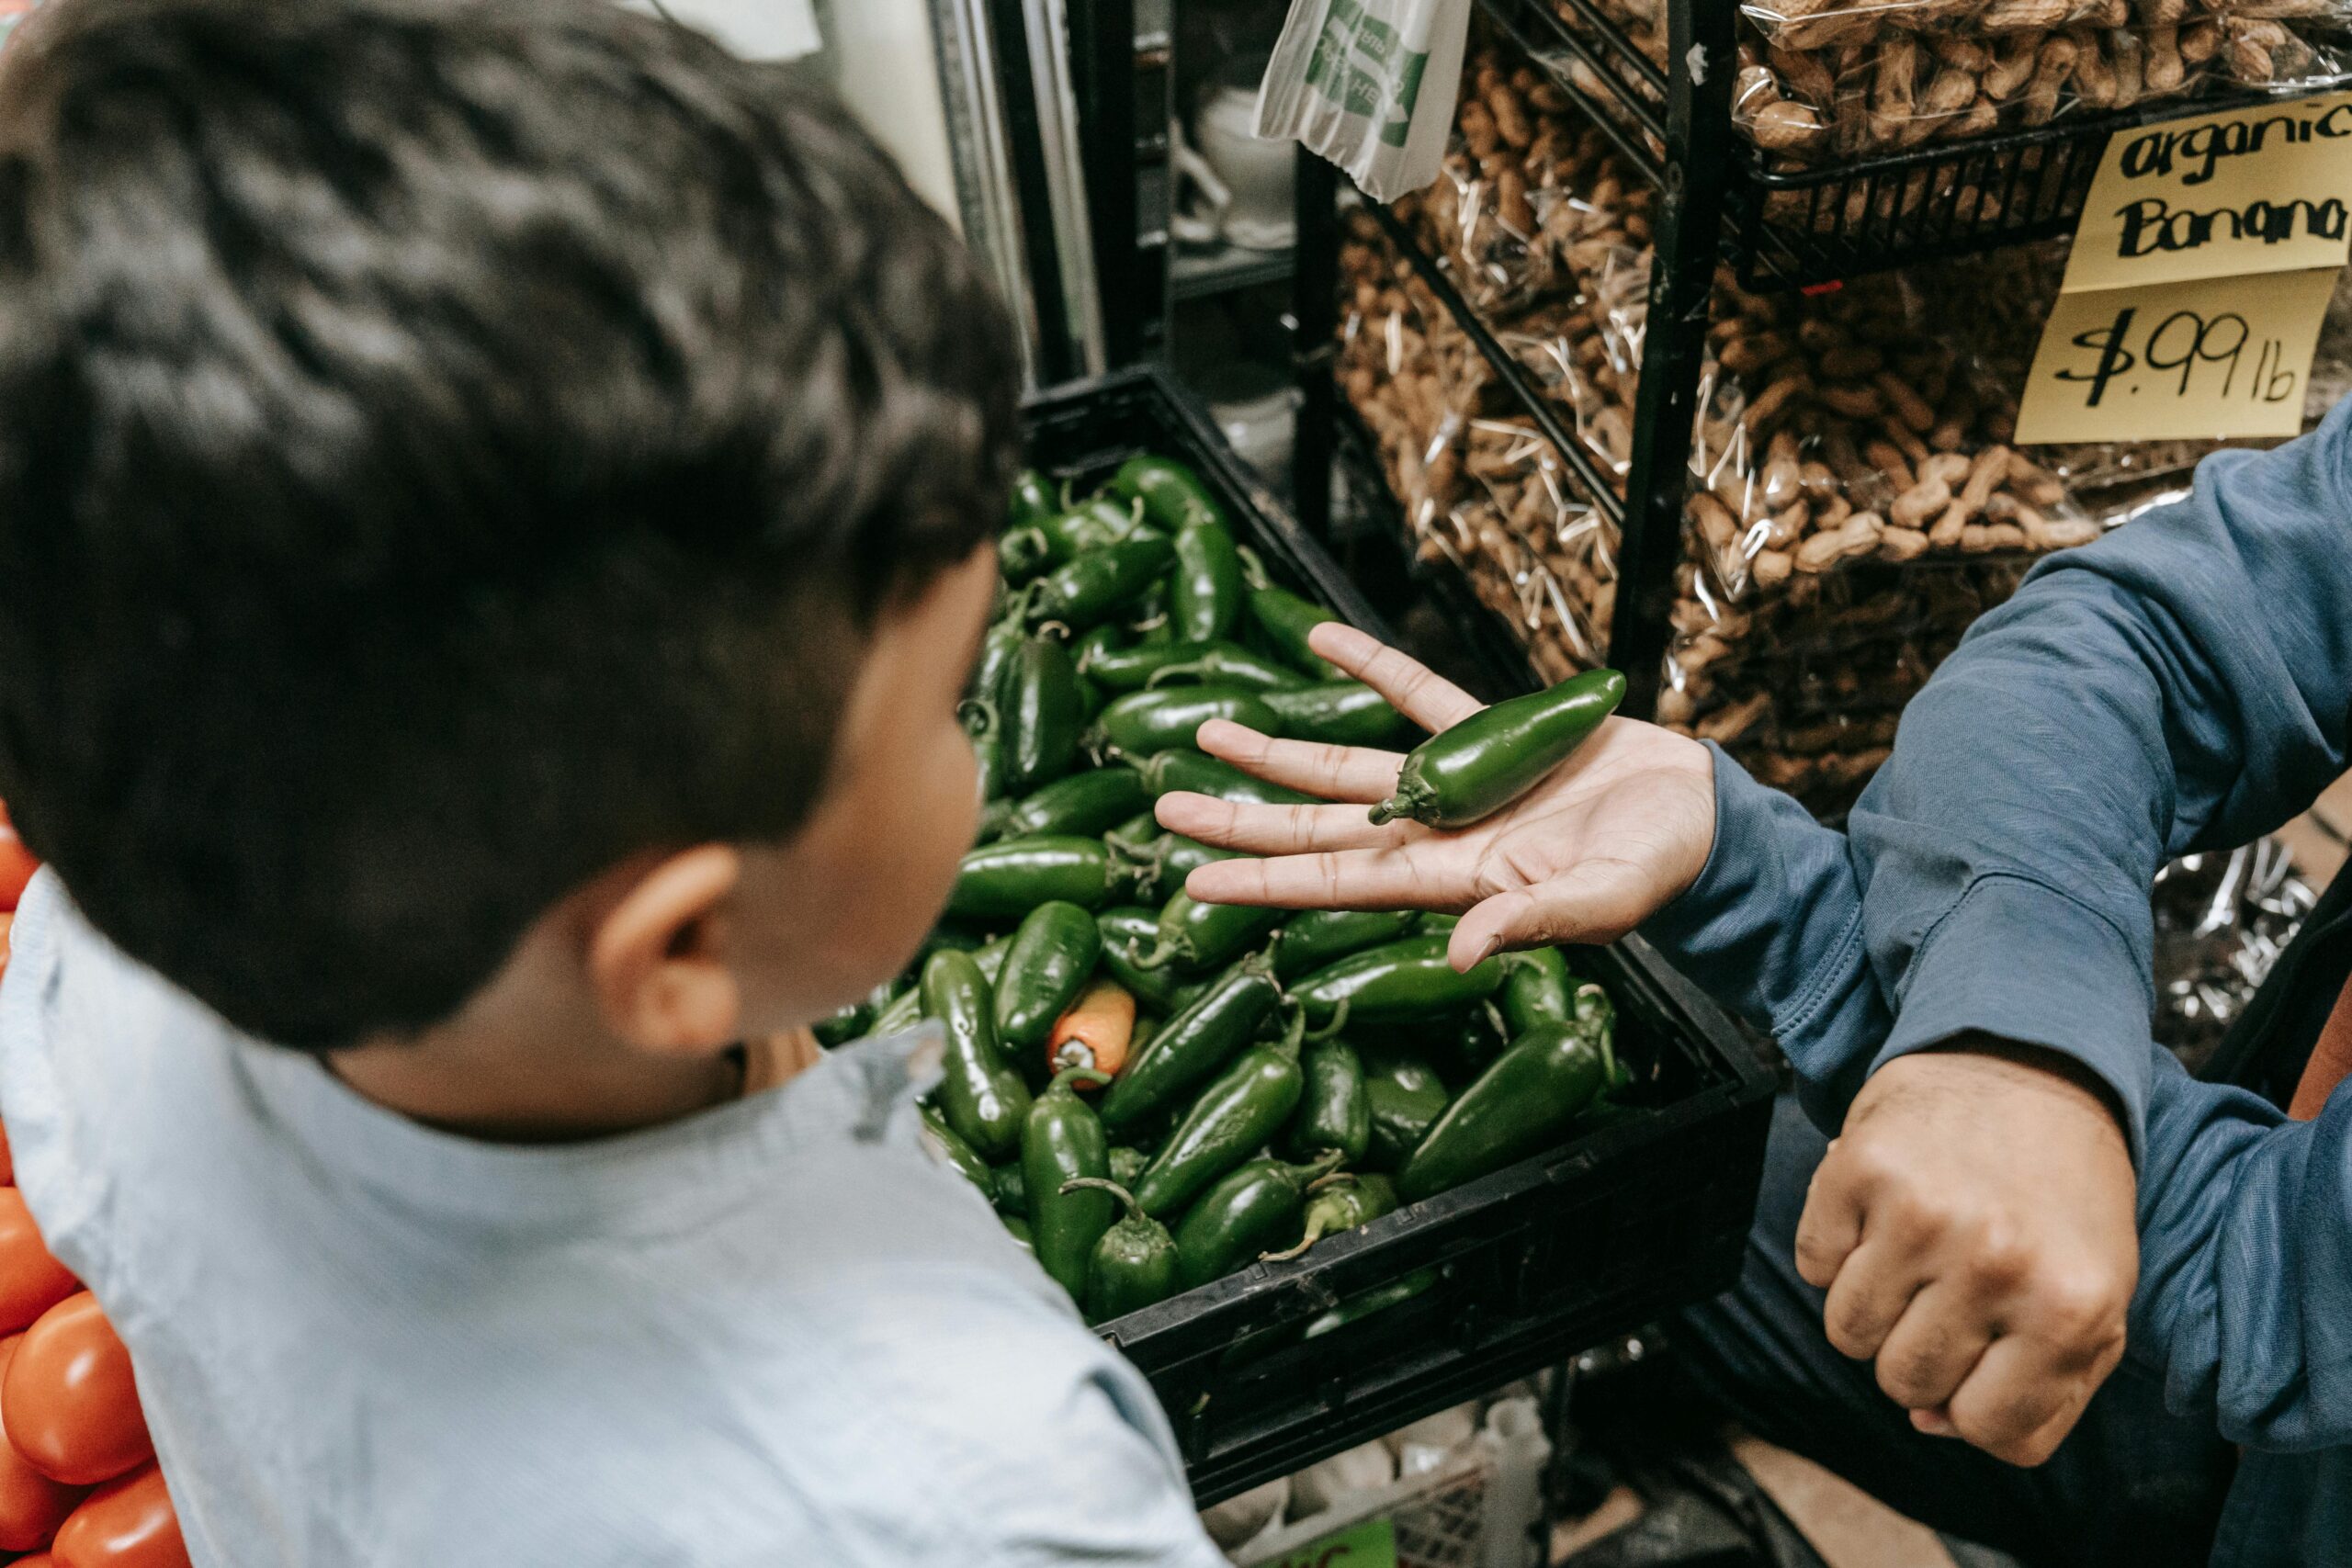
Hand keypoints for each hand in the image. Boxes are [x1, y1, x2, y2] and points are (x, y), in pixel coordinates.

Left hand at [1155, 622, 1716, 969]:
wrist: (1705, 821)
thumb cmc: (1659, 874)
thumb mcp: (1600, 906)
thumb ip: (1529, 925)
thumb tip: (1461, 953)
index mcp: (1451, 881)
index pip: (1335, 883)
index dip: (1263, 880)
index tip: (1191, 879)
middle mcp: (1437, 836)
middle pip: (1316, 827)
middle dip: (1242, 818)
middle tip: (1162, 805)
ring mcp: (1460, 785)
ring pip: (1347, 765)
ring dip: (1279, 752)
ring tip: (1210, 731)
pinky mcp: (1494, 737)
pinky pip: (1417, 695)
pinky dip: (1369, 667)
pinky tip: (1318, 640)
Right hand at [1797, 1039, 2136, 1465]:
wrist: (2029, 1062)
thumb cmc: (2063, 1192)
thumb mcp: (2096, 1300)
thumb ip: (2043, 1389)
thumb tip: (1931, 1422)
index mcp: (2072, 1308)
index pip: (1995, 1431)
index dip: (1977, 1406)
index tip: (1985, 1362)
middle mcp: (1997, 1264)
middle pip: (1906, 1384)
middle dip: (1919, 1352)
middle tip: (1949, 1295)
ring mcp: (1921, 1215)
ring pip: (1848, 1334)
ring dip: (1872, 1305)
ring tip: (1915, 1254)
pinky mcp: (1858, 1169)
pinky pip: (1813, 1265)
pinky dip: (1837, 1250)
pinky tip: (1882, 1215)